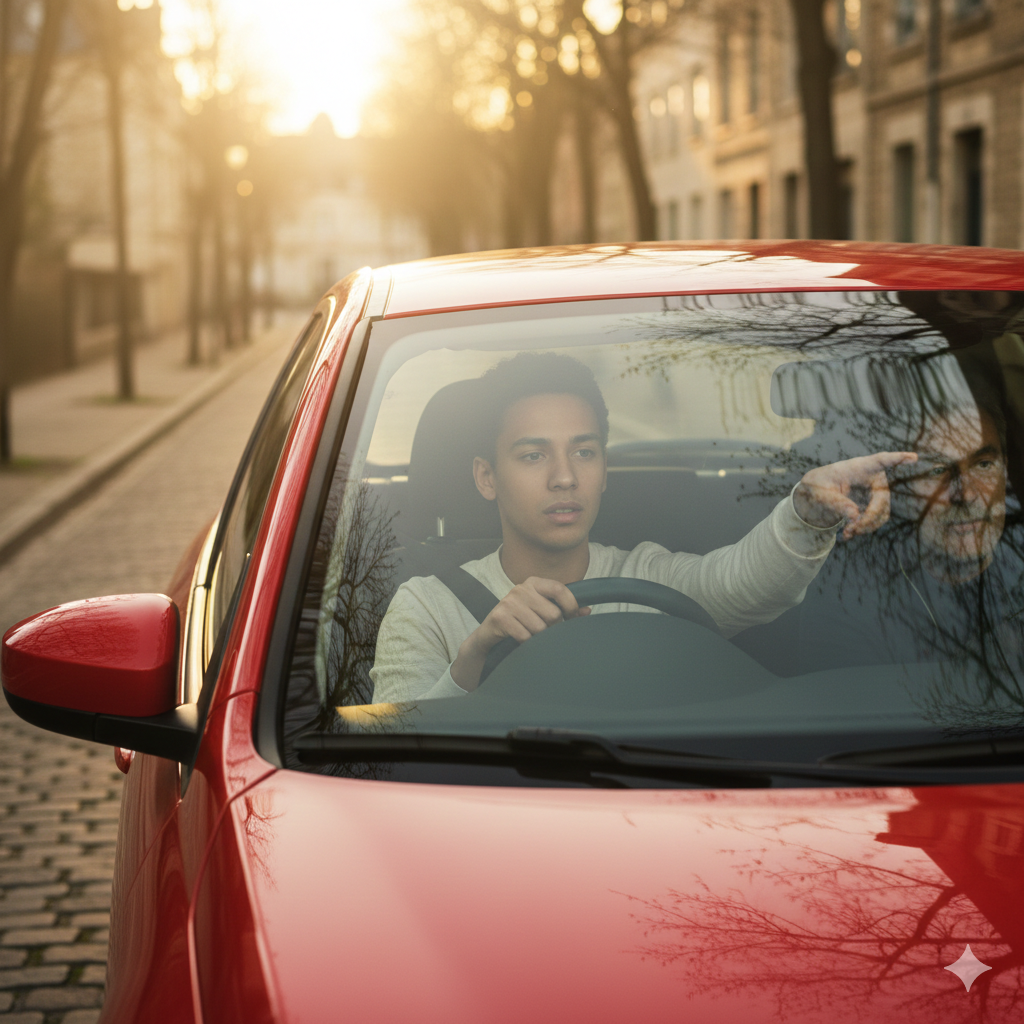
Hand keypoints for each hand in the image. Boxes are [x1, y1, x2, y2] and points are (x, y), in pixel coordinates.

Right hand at [450, 577, 589, 690]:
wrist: (489, 634)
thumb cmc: (520, 621)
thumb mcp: (541, 611)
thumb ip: (564, 609)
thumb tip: (587, 610)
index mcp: (533, 582)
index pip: (560, 589)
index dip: (571, 606)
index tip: (573, 619)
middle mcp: (521, 588)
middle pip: (553, 613)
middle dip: (553, 628)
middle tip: (546, 632)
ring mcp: (509, 602)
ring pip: (540, 627)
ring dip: (539, 638)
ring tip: (532, 636)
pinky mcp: (500, 617)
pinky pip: (526, 636)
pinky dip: (527, 643)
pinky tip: (521, 640)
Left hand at [794, 451, 917, 539]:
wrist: (818, 494)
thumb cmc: (819, 486)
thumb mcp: (820, 493)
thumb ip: (836, 503)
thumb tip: (854, 516)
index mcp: (860, 466)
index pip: (881, 460)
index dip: (898, 459)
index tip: (913, 457)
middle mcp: (873, 478)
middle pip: (882, 499)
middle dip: (869, 517)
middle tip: (853, 529)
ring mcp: (876, 492)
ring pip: (881, 513)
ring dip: (866, 526)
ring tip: (847, 533)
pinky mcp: (874, 505)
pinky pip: (876, 520)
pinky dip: (864, 528)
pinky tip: (848, 534)